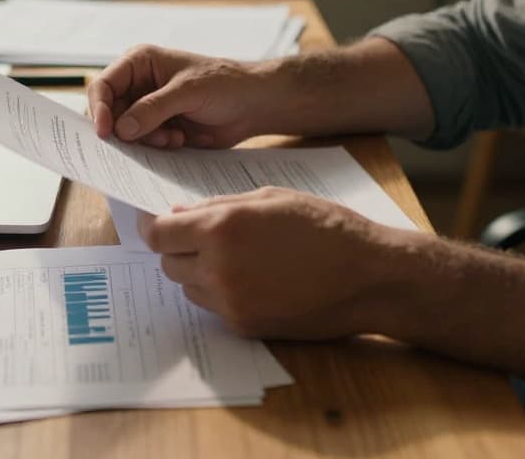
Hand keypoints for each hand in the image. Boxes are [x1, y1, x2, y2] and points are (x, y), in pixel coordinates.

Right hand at [88, 45, 275, 148]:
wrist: (254, 105)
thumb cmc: (226, 84)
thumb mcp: (188, 92)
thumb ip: (153, 109)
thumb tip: (120, 129)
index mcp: (139, 62)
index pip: (104, 85)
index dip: (99, 109)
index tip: (106, 133)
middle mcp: (139, 84)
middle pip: (111, 113)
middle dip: (126, 130)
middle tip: (147, 140)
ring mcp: (149, 108)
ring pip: (126, 133)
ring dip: (146, 140)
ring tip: (173, 138)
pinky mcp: (161, 127)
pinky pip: (144, 144)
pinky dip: (157, 146)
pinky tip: (180, 140)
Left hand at [137, 187, 408, 338]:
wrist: (368, 276)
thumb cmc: (326, 227)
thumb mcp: (271, 198)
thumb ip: (218, 205)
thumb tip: (179, 213)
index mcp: (222, 228)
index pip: (159, 235)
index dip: (155, 228)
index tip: (159, 225)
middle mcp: (218, 268)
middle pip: (169, 264)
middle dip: (180, 250)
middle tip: (206, 238)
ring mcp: (231, 302)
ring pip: (189, 288)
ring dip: (200, 273)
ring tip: (240, 259)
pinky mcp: (245, 326)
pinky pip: (214, 308)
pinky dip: (223, 294)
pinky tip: (256, 280)